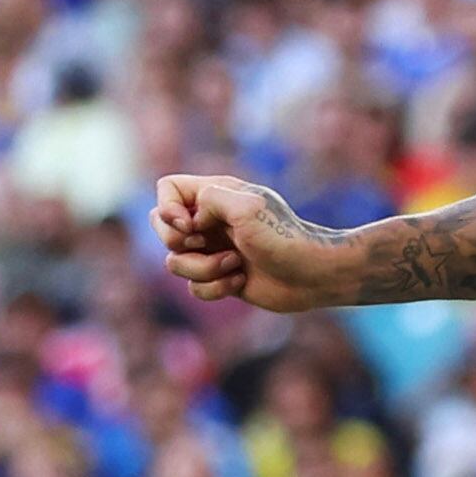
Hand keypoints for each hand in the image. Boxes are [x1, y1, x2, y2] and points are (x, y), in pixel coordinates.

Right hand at [153, 173, 344, 311]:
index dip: (167, 208)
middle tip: (202, 243)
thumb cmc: (284, 237)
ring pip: (175, 263)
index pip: (167, 188)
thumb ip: (209, 200)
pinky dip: (214, 288)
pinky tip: (241, 281)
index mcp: (215, 195)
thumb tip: (189, 223)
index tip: (189, 224)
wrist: (314, 274)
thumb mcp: (246, 208)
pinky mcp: (221, 278)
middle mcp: (210, 221)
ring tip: (236, 264)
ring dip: (203, 268)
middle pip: (161, 228)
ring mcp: (214, 250)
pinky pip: (194, 287)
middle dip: (177, 242)